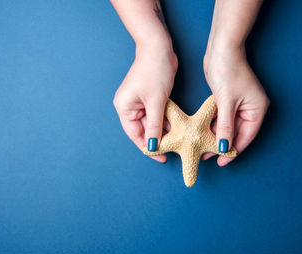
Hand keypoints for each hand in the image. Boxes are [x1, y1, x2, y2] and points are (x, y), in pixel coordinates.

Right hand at [113, 43, 177, 162]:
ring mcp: (140, 102)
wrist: (159, 48)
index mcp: (125, 108)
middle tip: (172, 151)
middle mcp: (130, 106)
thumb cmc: (154, 71)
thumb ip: (155, 126)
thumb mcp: (156, 102)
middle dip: (158, 139)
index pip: (135, 134)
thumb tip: (154, 146)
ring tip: (177, 142)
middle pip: (144, 130)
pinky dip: (166, 121)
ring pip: (152, 123)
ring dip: (164, 131)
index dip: (148, 147)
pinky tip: (177, 129)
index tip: (161, 158)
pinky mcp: (150, 97)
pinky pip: (157, 114)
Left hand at [203, 45, 268, 165]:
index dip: (233, 151)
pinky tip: (203, 134)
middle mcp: (251, 109)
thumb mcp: (226, 102)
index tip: (221, 162)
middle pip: (237, 133)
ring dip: (216, 136)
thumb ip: (225, 127)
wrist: (221, 49)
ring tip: (202, 148)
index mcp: (257, 110)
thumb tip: (224, 148)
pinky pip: (223, 118)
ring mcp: (240, 105)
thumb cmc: (227, 71)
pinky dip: (214, 125)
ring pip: (228, 127)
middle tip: (207, 156)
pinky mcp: (229, 100)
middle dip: (222, 145)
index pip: (246, 137)